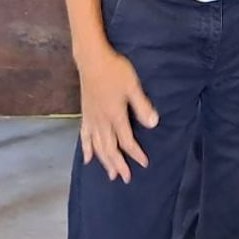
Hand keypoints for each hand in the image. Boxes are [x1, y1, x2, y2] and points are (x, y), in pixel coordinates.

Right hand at [76, 41, 157, 181]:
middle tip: (125, 178)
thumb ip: (142, 106)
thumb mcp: (133, 86)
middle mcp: (102, 121)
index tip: (144, 163)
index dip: (135, 154)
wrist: (91, 59)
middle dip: (119, 164)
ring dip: (104, 161)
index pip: (126, 141)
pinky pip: (84, 136)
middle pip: (110, 149)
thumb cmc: (115, 70)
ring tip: (110, 175)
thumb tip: (154, 124)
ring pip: (97, 146)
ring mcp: (92, 119)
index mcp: (115, 116)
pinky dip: (86, 149)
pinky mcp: (85, 114)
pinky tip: (87, 159)